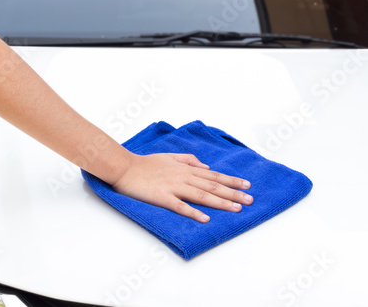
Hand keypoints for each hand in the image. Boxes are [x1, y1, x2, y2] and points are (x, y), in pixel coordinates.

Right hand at [112, 153, 252, 222]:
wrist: (124, 168)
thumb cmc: (145, 163)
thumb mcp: (169, 156)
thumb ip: (188, 160)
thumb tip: (205, 166)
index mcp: (185, 169)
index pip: (213, 175)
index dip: (231, 181)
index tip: (246, 186)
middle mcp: (183, 177)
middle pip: (212, 186)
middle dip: (233, 194)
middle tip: (250, 200)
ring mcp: (173, 187)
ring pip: (201, 195)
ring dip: (220, 203)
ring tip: (236, 209)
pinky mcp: (162, 198)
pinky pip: (180, 206)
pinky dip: (193, 212)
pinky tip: (205, 219)